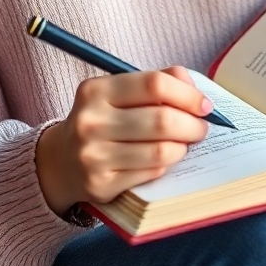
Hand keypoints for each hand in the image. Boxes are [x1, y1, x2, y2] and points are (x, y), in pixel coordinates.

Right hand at [36, 66, 210, 215]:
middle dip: (192, 124)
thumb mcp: (118, 92)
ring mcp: (94, 156)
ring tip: (186, 142)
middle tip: (202, 127)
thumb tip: (194, 90)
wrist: (61, 161)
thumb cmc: (102, 119)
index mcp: (96, 90)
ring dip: (183, 146)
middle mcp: (90, 121)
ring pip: (160, 150)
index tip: (204, 105)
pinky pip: (151, 172)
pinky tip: (165, 157)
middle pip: (161, 120)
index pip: (154, 84)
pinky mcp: (102, 184)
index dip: (187, 94)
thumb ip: (156, 81)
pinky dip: (167, 163)